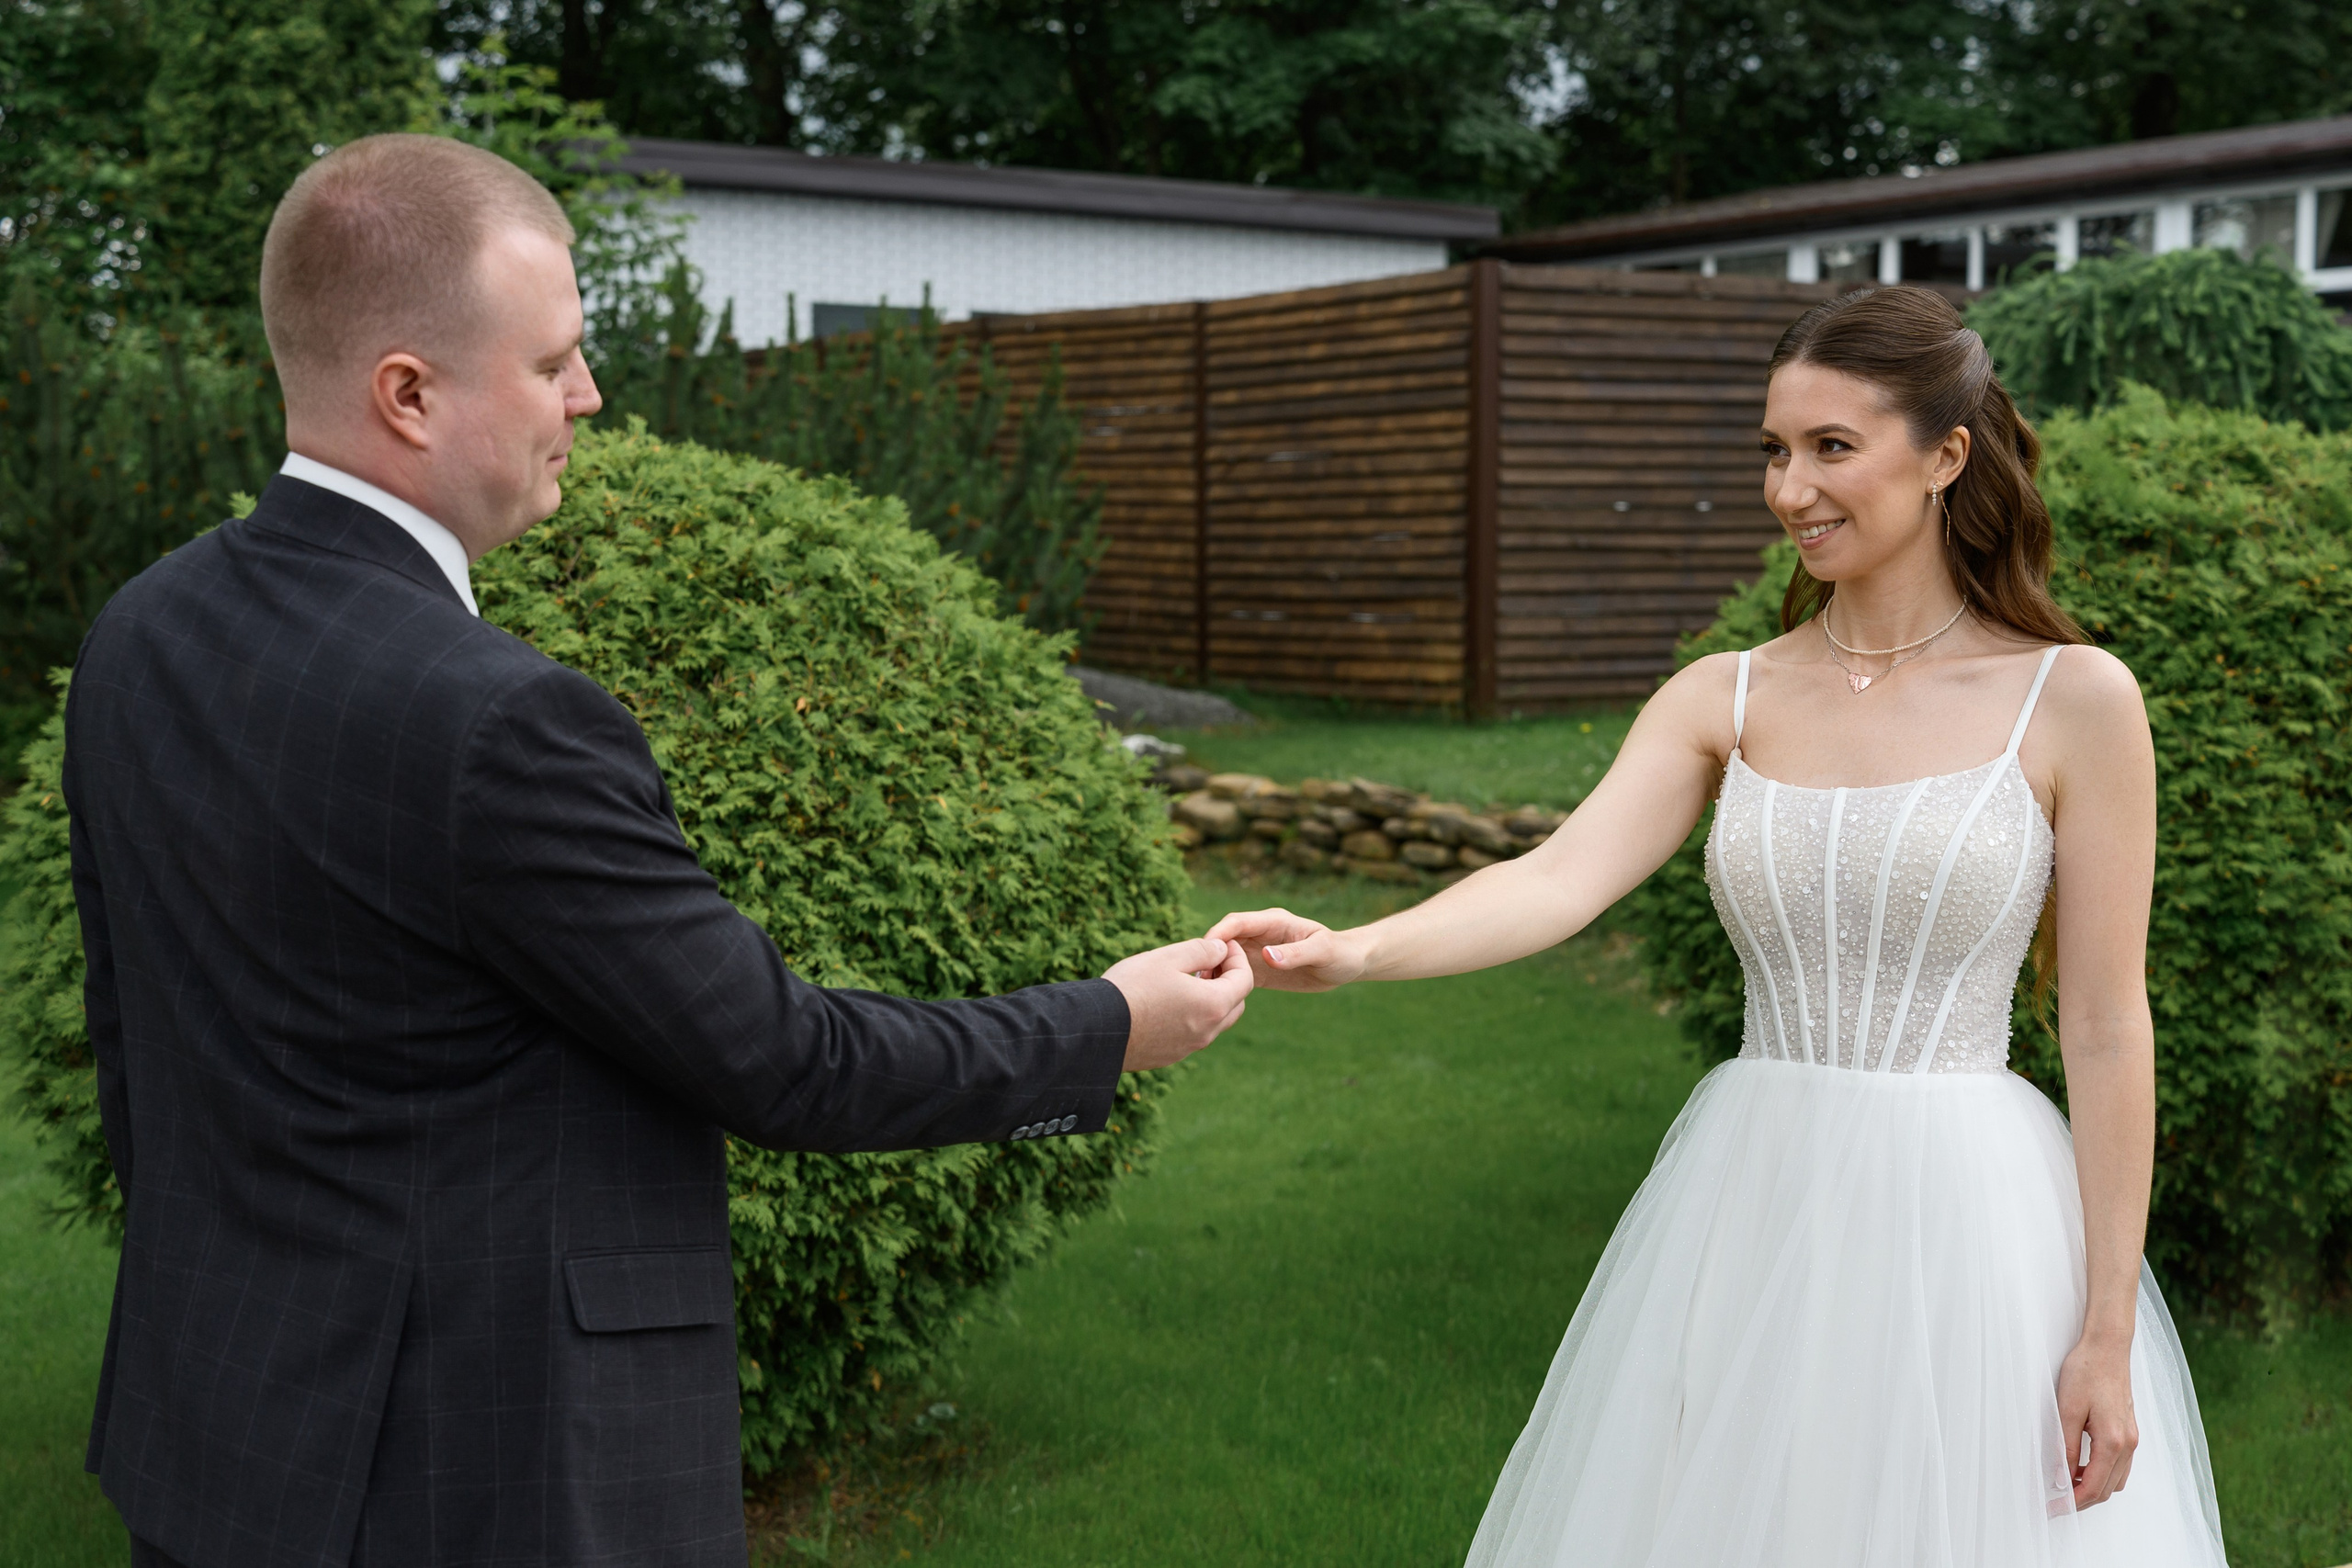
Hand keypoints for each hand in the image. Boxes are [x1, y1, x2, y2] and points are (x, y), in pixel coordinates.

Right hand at [1105, 937, 1253, 1070]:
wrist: (1096, 1029)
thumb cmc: (1132, 987)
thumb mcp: (1168, 957)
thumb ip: (1202, 950)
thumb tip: (1220, 950)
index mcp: (1213, 1005)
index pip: (1244, 980)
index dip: (1237, 958)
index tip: (1221, 944)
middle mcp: (1207, 1031)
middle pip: (1235, 1004)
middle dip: (1228, 981)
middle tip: (1206, 964)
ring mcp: (1189, 1047)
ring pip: (1215, 1022)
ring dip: (1210, 1000)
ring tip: (1185, 981)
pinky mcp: (1170, 1056)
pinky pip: (1193, 1034)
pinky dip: (1192, 1016)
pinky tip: (1167, 1003)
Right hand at [1204, 907, 1366, 991]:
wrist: (1348, 965)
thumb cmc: (1340, 952)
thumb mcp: (1322, 951)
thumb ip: (1295, 953)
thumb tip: (1266, 956)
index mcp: (1273, 922)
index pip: (1237, 923)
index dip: (1218, 935)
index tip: (1204, 953)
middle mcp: (1260, 935)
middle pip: (1224, 940)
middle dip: (1208, 955)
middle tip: (1196, 978)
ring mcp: (1257, 952)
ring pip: (1225, 958)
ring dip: (1212, 971)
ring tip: (1201, 991)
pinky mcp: (1259, 970)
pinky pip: (1235, 974)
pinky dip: (1223, 983)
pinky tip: (1214, 998)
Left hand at [2055, 1333, 2137, 1508]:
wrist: (2108, 1347)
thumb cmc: (2086, 1371)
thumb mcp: (2067, 1409)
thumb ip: (2064, 1446)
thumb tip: (2060, 1477)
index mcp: (2113, 1441)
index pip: (2092, 1486)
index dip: (2071, 1503)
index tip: (2052, 1509)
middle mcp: (2128, 1444)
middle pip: (2106, 1489)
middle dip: (2081, 1501)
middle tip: (2055, 1505)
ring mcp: (2132, 1439)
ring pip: (2114, 1480)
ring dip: (2092, 1488)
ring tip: (2064, 1487)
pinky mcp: (2129, 1431)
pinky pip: (2118, 1466)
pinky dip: (2101, 1474)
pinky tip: (2080, 1467)